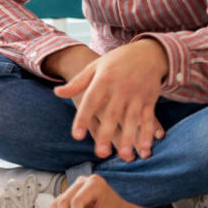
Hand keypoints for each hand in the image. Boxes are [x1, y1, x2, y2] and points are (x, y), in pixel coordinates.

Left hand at [54, 40, 167, 160]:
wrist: (148, 52)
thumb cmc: (117, 62)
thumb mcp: (95, 67)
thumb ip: (77, 83)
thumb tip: (57, 92)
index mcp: (104, 80)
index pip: (91, 101)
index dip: (83, 118)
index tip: (76, 136)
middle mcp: (121, 88)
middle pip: (113, 114)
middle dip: (108, 134)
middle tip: (101, 153)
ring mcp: (137, 94)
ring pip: (133, 119)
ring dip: (130, 138)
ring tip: (125, 155)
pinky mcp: (150, 99)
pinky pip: (149, 118)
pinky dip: (148, 133)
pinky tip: (146, 148)